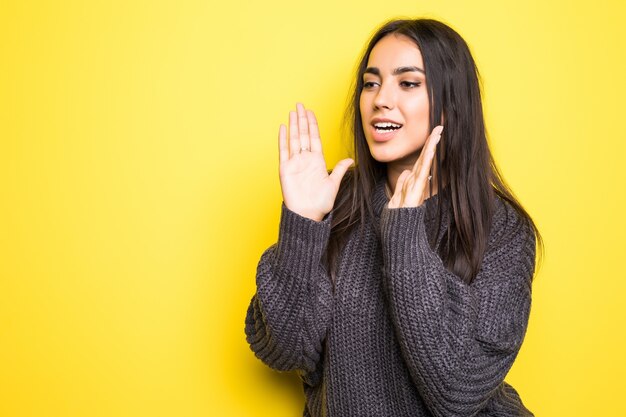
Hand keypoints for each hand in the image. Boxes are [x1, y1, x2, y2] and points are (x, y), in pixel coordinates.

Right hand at [278, 103, 353, 221]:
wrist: (308, 215)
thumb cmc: (320, 203)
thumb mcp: (333, 184)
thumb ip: (339, 170)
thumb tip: (350, 160)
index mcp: (317, 161)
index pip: (314, 138)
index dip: (312, 125)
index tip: (311, 112)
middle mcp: (305, 159)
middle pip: (303, 134)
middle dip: (302, 119)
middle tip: (300, 105)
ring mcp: (294, 163)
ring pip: (294, 139)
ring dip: (293, 125)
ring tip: (292, 112)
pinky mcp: (285, 169)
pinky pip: (283, 151)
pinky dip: (283, 139)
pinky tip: (283, 127)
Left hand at [388, 125, 442, 208]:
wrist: (398, 227)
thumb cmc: (399, 213)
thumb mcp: (398, 193)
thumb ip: (402, 182)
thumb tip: (406, 172)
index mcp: (413, 179)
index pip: (420, 159)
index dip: (426, 146)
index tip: (432, 133)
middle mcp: (418, 181)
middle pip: (425, 157)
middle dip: (432, 142)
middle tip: (439, 127)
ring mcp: (419, 185)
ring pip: (426, 162)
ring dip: (431, 147)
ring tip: (437, 134)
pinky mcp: (417, 191)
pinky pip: (422, 173)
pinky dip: (427, 162)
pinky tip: (431, 151)